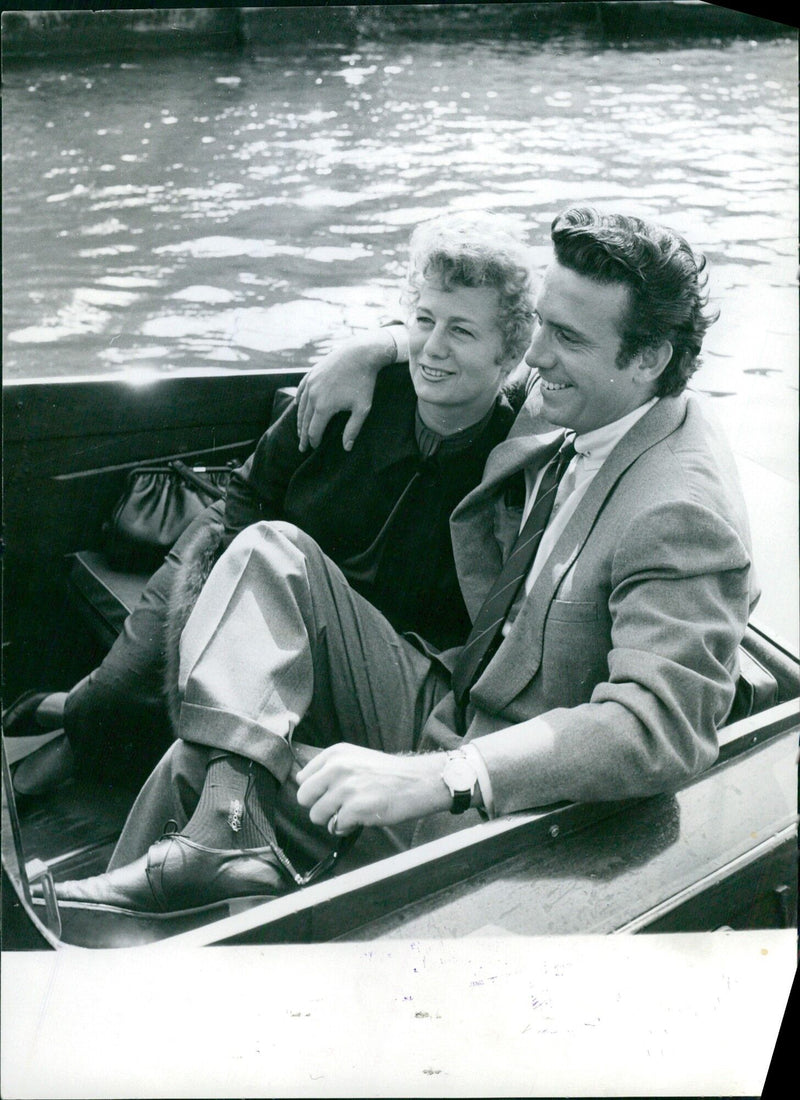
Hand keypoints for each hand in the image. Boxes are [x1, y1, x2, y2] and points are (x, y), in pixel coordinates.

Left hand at [295, 743, 449, 832]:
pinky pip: (336, 827)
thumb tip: (304, 784)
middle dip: (318, 806)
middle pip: (303, 797)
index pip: (303, 778)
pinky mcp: (356, 808)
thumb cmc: (388, 774)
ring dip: (333, 819)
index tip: (329, 794)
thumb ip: (330, 768)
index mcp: (335, 754)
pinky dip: (346, 828)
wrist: (418, 781)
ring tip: (352, 812)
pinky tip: (361, 819)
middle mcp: (337, 768)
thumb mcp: (356, 758)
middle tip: (338, 807)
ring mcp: (346, 788)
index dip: (315, 791)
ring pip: (317, 815)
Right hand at [296, 328, 399, 451]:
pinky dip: (298, 400)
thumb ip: (353, 429)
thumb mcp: (362, 409)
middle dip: (303, 435)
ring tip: (300, 430)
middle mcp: (312, 395)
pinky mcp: (312, 373)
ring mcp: (310, 383)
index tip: (313, 448)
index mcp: (324, 407)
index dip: (313, 441)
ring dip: (300, 420)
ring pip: (300, 406)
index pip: (314, 430)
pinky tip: (297, 405)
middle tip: (302, 447)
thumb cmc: (363, 382)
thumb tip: (346, 448)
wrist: (360, 354)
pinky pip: (301, 390)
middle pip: (304, 421)